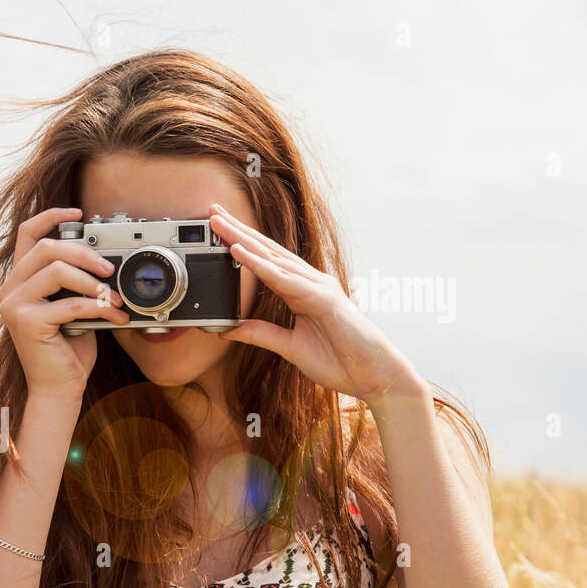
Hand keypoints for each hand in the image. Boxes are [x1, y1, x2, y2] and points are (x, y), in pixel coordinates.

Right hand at [0, 207, 128, 401]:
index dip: (51, 216)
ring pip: (55, 269)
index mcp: (19, 281)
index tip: (78, 212)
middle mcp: (9, 290)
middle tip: (109, 269)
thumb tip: (105, 258)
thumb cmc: (67, 350)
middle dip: (84, 252)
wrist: (59, 390)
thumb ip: (76, 281)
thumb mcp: (72, 306)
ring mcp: (13, 305)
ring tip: (114, 296)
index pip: (26, 234)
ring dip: (92, 281)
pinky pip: (69, 303)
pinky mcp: (26, 323)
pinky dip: (99, 308)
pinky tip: (115, 317)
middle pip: (46, 247)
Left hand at [207, 203, 423, 406]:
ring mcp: (317, 287)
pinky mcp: (322, 300)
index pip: (266, 261)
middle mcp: (309, 282)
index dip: (241, 243)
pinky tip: (240, 252)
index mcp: (301, 290)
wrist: (373, 375)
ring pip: (273, 258)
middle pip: (267, 250)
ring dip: (243, 239)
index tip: (218, 229)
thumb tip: (229, 329)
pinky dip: (261, 265)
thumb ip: (260, 334)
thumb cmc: (340, 360)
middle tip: (212, 212)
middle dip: (238, 230)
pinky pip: (285, 280)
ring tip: (219, 224)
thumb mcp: (289, 347)